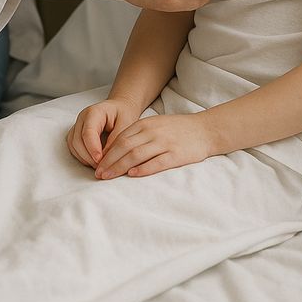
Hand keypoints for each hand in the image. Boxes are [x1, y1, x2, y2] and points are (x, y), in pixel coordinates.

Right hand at [67, 97, 141, 167]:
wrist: (119, 109)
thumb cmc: (123, 114)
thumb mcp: (125, 125)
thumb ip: (116, 141)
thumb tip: (106, 158)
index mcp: (94, 112)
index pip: (88, 132)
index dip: (92, 148)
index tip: (100, 160)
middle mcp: (82, 118)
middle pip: (77, 141)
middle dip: (88, 157)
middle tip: (102, 166)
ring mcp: (78, 126)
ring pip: (73, 146)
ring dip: (85, 158)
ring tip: (100, 165)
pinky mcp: (76, 134)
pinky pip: (74, 148)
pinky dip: (82, 157)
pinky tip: (94, 161)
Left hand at [94, 112, 213, 178]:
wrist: (205, 129)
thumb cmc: (177, 130)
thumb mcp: (155, 126)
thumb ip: (138, 135)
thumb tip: (117, 150)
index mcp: (146, 125)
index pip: (120, 139)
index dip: (106, 152)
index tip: (96, 165)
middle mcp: (152, 132)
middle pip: (124, 147)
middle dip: (109, 161)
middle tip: (98, 174)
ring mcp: (164, 143)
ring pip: (136, 154)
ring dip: (119, 166)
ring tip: (108, 177)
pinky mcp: (176, 155)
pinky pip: (156, 162)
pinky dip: (143, 168)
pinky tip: (132, 175)